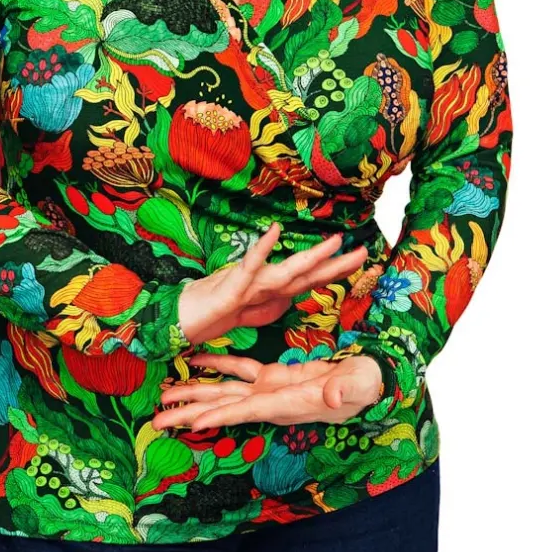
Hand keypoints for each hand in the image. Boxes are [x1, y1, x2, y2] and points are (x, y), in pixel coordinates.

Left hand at [150, 352, 383, 430]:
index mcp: (288, 402)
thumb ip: (347, 388)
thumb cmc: (367, 385)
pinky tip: (193, 361)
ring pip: (224, 391)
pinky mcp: (272, 376)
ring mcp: (269, 389)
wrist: (368, 383)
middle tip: (155, 422)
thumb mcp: (360, 383)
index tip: (191, 425)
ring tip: (163, 398)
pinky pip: (238, 369)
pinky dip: (215, 364)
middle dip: (190, 414)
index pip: (249, 410)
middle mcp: (271, 401)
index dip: (221, 416)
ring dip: (194, 393)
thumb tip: (333, 396)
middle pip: (224, 408)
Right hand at [177, 222, 367, 345]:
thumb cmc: (218, 311)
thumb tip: (294, 295)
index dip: (337, 270)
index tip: (362, 258)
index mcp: (276, 290)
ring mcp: (252, 283)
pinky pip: (250, 267)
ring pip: (287, 270)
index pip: (312, 279)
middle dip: (337, 263)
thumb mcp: (255, 313)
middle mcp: (268, 283)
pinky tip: (274, 233)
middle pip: (308, 273)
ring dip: (311, 257)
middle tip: (365, 251)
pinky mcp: (233, 287)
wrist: (187, 318)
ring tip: (334, 243)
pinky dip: (262, 250)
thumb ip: (276, 303)